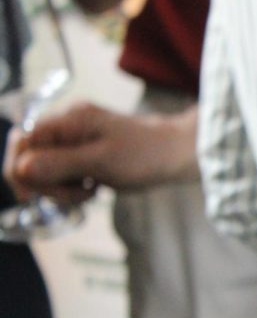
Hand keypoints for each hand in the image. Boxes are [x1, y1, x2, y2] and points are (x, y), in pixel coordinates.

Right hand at [3, 100, 198, 200]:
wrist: (177, 153)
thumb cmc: (146, 155)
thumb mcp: (102, 162)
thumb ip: (60, 163)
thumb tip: (21, 168)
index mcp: (68, 120)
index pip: (21, 141)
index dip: (18, 169)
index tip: (31, 196)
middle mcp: (67, 125)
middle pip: (30, 156)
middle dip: (46, 183)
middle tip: (77, 195)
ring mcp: (75, 139)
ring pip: (45, 168)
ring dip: (61, 187)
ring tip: (90, 191)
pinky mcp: (84, 152)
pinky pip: (63, 172)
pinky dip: (72, 185)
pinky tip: (92, 188)